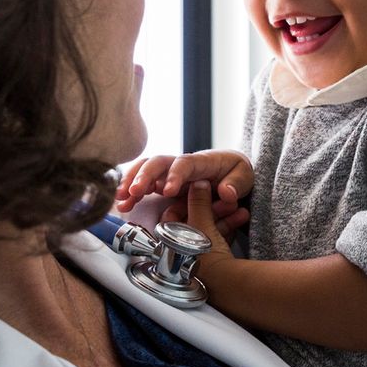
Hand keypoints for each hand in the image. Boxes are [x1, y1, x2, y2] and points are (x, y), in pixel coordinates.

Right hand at [115, 149, 253, 235]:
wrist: (233, 174)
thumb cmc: (238, 173)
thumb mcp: (245, 176)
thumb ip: (237, 184)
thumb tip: (226, 193)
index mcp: (202, 161)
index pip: (185, 164)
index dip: (174, 175)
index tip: (167, 191)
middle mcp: (181, 165)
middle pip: (158, 163)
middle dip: (143, 176)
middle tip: (133, 193)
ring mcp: (171, 174)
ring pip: (146, 172)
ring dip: (132, 184)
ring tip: (121, 201)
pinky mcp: (165, 185)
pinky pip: (145, 185)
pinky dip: (133, 193)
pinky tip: (123, 204)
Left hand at [173, 180, 234, 257]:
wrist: (225, 283)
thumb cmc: (206, 256)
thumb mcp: (201, 223)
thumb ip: (198, 201)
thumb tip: (197, 183)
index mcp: (168, 239)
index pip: (172, 214)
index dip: (188, 201)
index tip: (201, 192)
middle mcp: (179, 249)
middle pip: (194, 221)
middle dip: (212, 208)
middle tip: (226, 200)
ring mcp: (196, 256)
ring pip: (208, 230)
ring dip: (224, 217)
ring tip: (240, 210)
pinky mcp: (212, 262)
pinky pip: (217, 240)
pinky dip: (227, 229)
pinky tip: (240, 219)